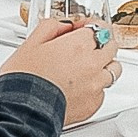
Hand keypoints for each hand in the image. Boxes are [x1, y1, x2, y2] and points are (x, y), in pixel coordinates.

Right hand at [0, 14, 118, 127]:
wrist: (24, 110)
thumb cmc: (24, 80)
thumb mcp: (30, 43)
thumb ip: (51, 27)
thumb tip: (63, 25)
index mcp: (78, 46)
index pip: (99, 27)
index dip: (90, 26)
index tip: (84, 29)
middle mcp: (92, 64)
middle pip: (111, 46)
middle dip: (100, 44)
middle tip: (88, 47)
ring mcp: (96, 85)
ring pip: (113, 70)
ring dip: (104, 66)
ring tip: (88, 69)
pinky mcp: (93, 105)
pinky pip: (103, 92)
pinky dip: (96, 88)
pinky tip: (81, 88)